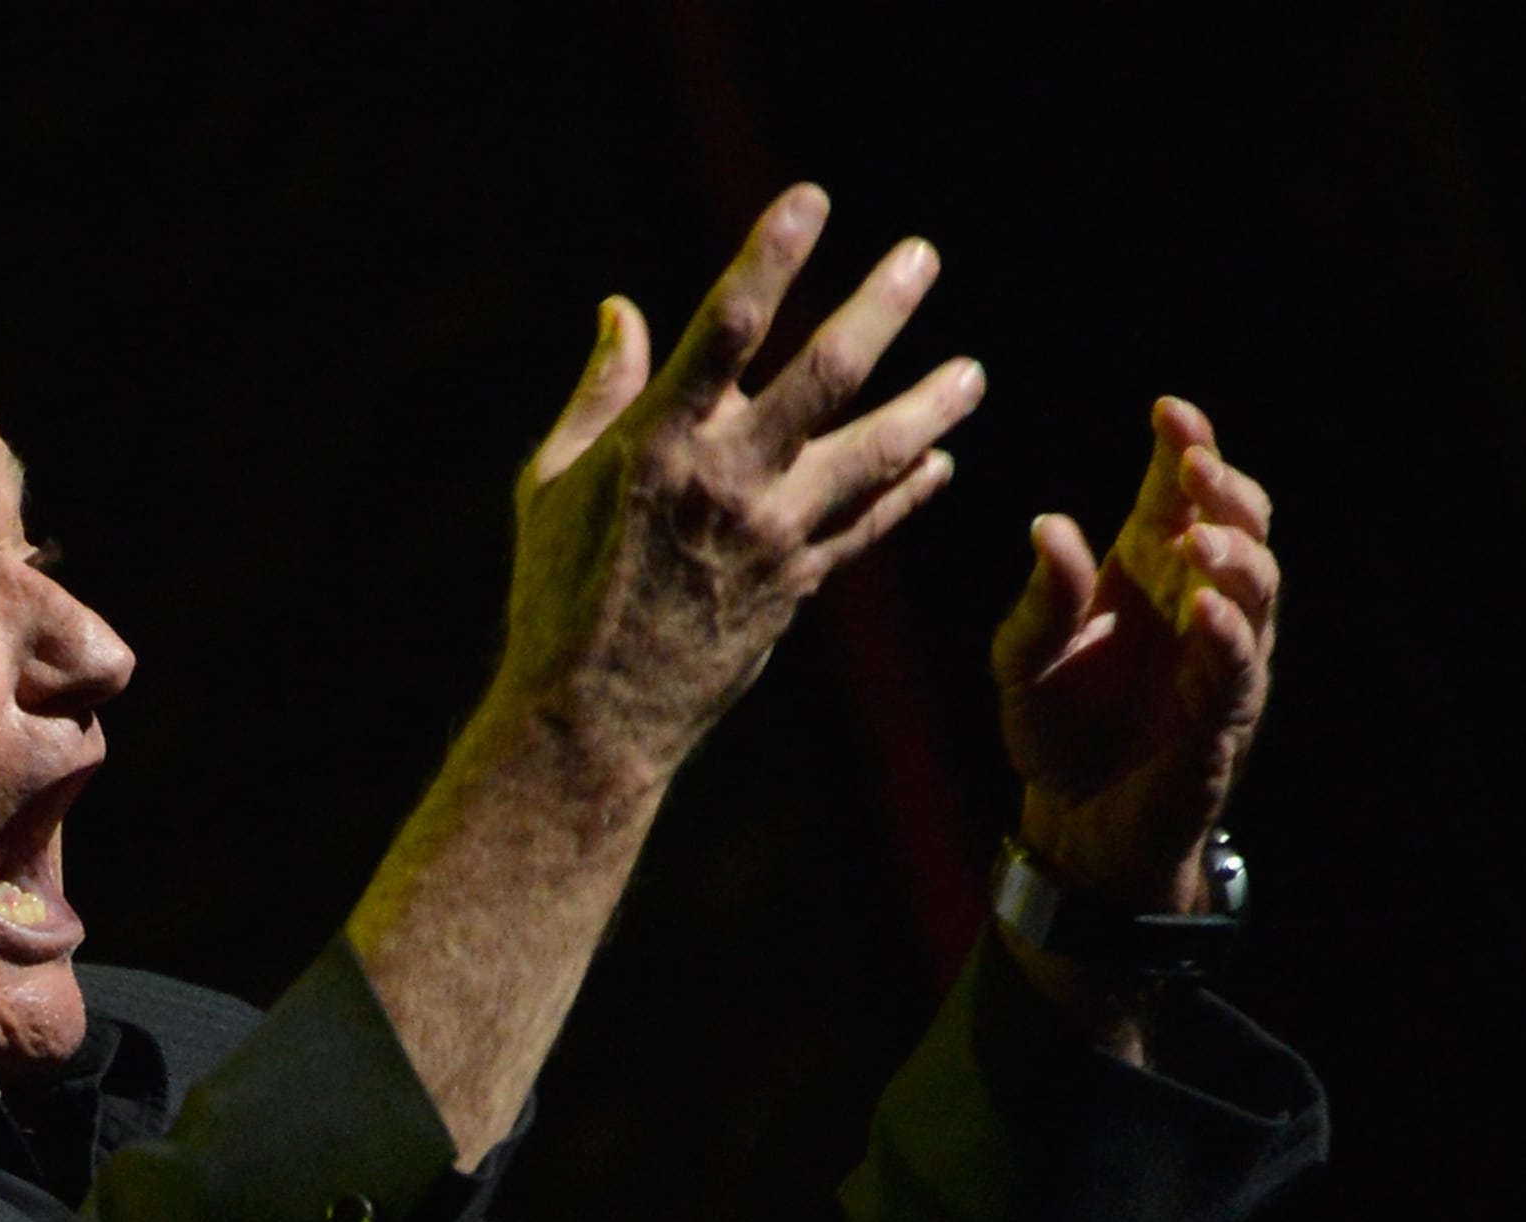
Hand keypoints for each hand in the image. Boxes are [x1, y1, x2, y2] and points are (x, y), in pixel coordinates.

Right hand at [497, 185, 984, 780]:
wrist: (593, 716)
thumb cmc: (557, 594)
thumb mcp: (550, 484)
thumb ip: (600, 395)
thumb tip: (623, 310)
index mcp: (658, 444)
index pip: (725, 330)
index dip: (770, 258)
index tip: (811, 200)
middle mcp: (727, 480)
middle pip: (823, 375)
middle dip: (879, 309)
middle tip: (923, 257)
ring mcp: (772, 536)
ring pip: (874, 454)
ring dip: (930, 406)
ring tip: (974, 374)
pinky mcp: (797, 586)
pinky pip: (868, 529)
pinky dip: (907, 493)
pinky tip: (939, 462)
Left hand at [991, 398, 1278, 905]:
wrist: (1073, 823)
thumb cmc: (1057, 728)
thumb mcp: (1021, 662)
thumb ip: (1041, 600)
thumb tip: (1049, 527)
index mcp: (1150, 568)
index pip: (1182, 492)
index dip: (1186, 445)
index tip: (1169, 411)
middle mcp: (1196, 600)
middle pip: (1240, 523)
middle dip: (1224, 489)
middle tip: (1194, 464)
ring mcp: (1220, 657)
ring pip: (1257, 589)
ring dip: (1233, 556)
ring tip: (1195, 538)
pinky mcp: (1223, 718)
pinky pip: (1238, 670)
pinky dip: (1227, 638)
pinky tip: (1205, 611)